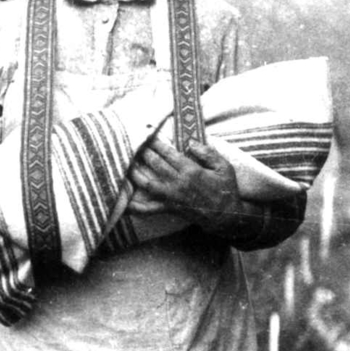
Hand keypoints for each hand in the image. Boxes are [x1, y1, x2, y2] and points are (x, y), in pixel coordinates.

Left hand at [129, 136, 246, 233]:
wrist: (225, 215)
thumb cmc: (226, 189)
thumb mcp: (224, 167)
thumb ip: (208, 153)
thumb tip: (191, 142)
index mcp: (192, 171)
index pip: (169, 153)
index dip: (157, 143)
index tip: (149, 135)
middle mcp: (179, 183)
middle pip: (156, 165)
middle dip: (144, 153)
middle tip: (135, 144)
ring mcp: (172, 197)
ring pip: (148, 183)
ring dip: (136, 173)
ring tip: (127, 163)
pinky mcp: (169, 208)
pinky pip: (149, 209)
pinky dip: (135, 207)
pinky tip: (123, 204)